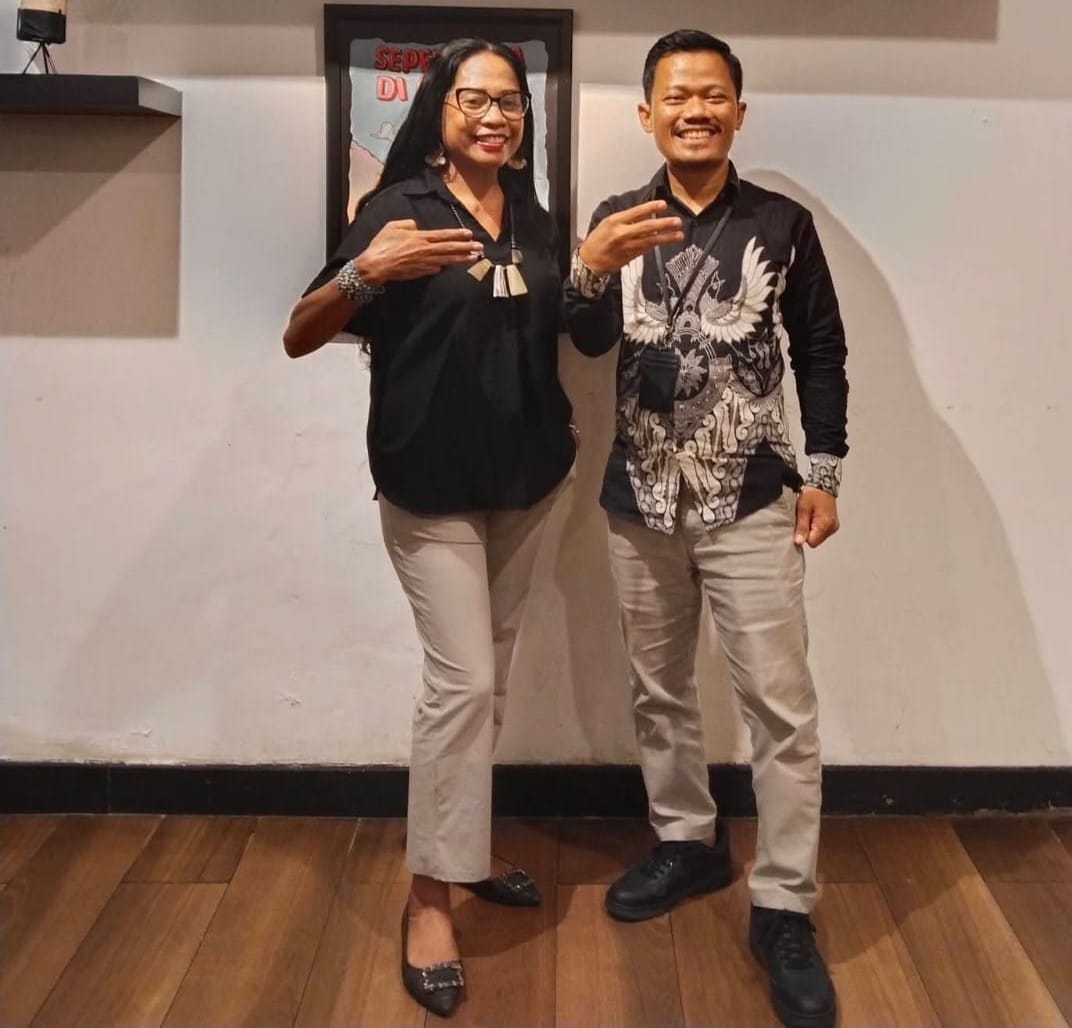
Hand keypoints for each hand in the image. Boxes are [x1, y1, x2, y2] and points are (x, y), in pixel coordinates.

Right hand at [356, 219, 482, 284]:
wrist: (376, 266)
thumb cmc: (382, 245)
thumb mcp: (393, 226)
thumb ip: (408, 224)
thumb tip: (417, 227)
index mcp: (420, 237)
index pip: (443, 235)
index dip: (457, 234)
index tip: (469, 234)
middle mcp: (426, 250)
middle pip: (450, 248)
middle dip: (466, 247)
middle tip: (480, 247)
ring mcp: (425, 263)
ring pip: (447, 260)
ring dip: (462, 259)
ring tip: (474, 258)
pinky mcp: (421, 273)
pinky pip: (435, 269)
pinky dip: (443, 266)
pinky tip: (451, 265)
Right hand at [577, 200, 683, 273]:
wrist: (590, 262)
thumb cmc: (597, 241)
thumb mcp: (608, 223)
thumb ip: (626, 218)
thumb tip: (646, 213)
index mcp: (615, 221)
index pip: (636, 212)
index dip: (651, 208)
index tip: (663, 205)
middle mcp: (622, 234)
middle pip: (646, 228)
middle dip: (663, 224)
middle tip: (676, 222)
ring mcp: (627, 247)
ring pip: (650, 241)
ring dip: (666, 238)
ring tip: (678, 235)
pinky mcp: (630, 257)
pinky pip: (646, 249)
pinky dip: (656, 244)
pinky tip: (666, 241)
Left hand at [794, 487, 839, 547]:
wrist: (823, 485)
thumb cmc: (812, 495)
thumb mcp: (803, 509)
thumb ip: (802, 527)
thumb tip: (799, 542)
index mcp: (825, 525)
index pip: (811, 542)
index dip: (803, 536)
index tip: (800, 525)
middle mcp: (832, 528)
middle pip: (815, 541)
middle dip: (808, 533)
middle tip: (805, 519)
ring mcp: (834, 526)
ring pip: (818, 537)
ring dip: (812, 530)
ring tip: (810, 516)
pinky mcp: (833, 524)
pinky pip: (822, 532)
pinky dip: (816, 527)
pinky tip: (814, 517)